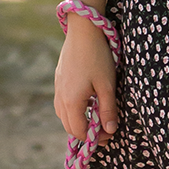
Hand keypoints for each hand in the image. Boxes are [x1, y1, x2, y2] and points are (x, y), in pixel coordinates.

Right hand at [54, 18, 118, 142]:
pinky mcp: (58, 80)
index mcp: (72, 101)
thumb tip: (110, 131)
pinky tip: (86, 101)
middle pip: (69, 127)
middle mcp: (60, 97)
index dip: (95, 138)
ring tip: (95, 116)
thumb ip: (108, 110)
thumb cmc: (97, 57)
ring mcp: (57, 88)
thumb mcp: (107, 86)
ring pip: (63, 116)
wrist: (83, 31)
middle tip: (105, 129)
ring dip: (78, 121)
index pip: (80, 131)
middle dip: (86, 132)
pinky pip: (62, 103)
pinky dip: (73, 110)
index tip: (110, 134)